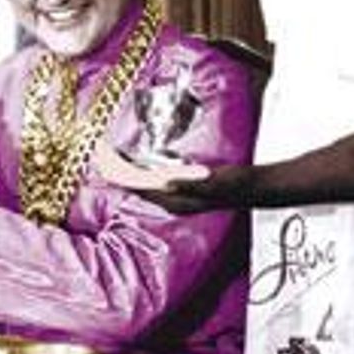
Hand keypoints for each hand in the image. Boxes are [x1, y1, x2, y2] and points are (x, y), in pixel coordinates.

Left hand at [91, 139, 245, 214]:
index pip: (139, 185)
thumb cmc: (236, 183)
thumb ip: (192, 183)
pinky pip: (152, 181)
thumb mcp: (216, 181)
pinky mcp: (181, 190)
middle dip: (116, 170)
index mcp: (176, 199)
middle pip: (135, 186)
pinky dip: (139, 171)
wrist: (254, 189)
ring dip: (126, 171)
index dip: (119, 171)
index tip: (103, 157)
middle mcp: (172, 200)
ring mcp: (176, 197)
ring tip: (111, 158)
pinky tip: (137, 165)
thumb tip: (168, 181)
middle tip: (99, 153)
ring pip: (141, 184)